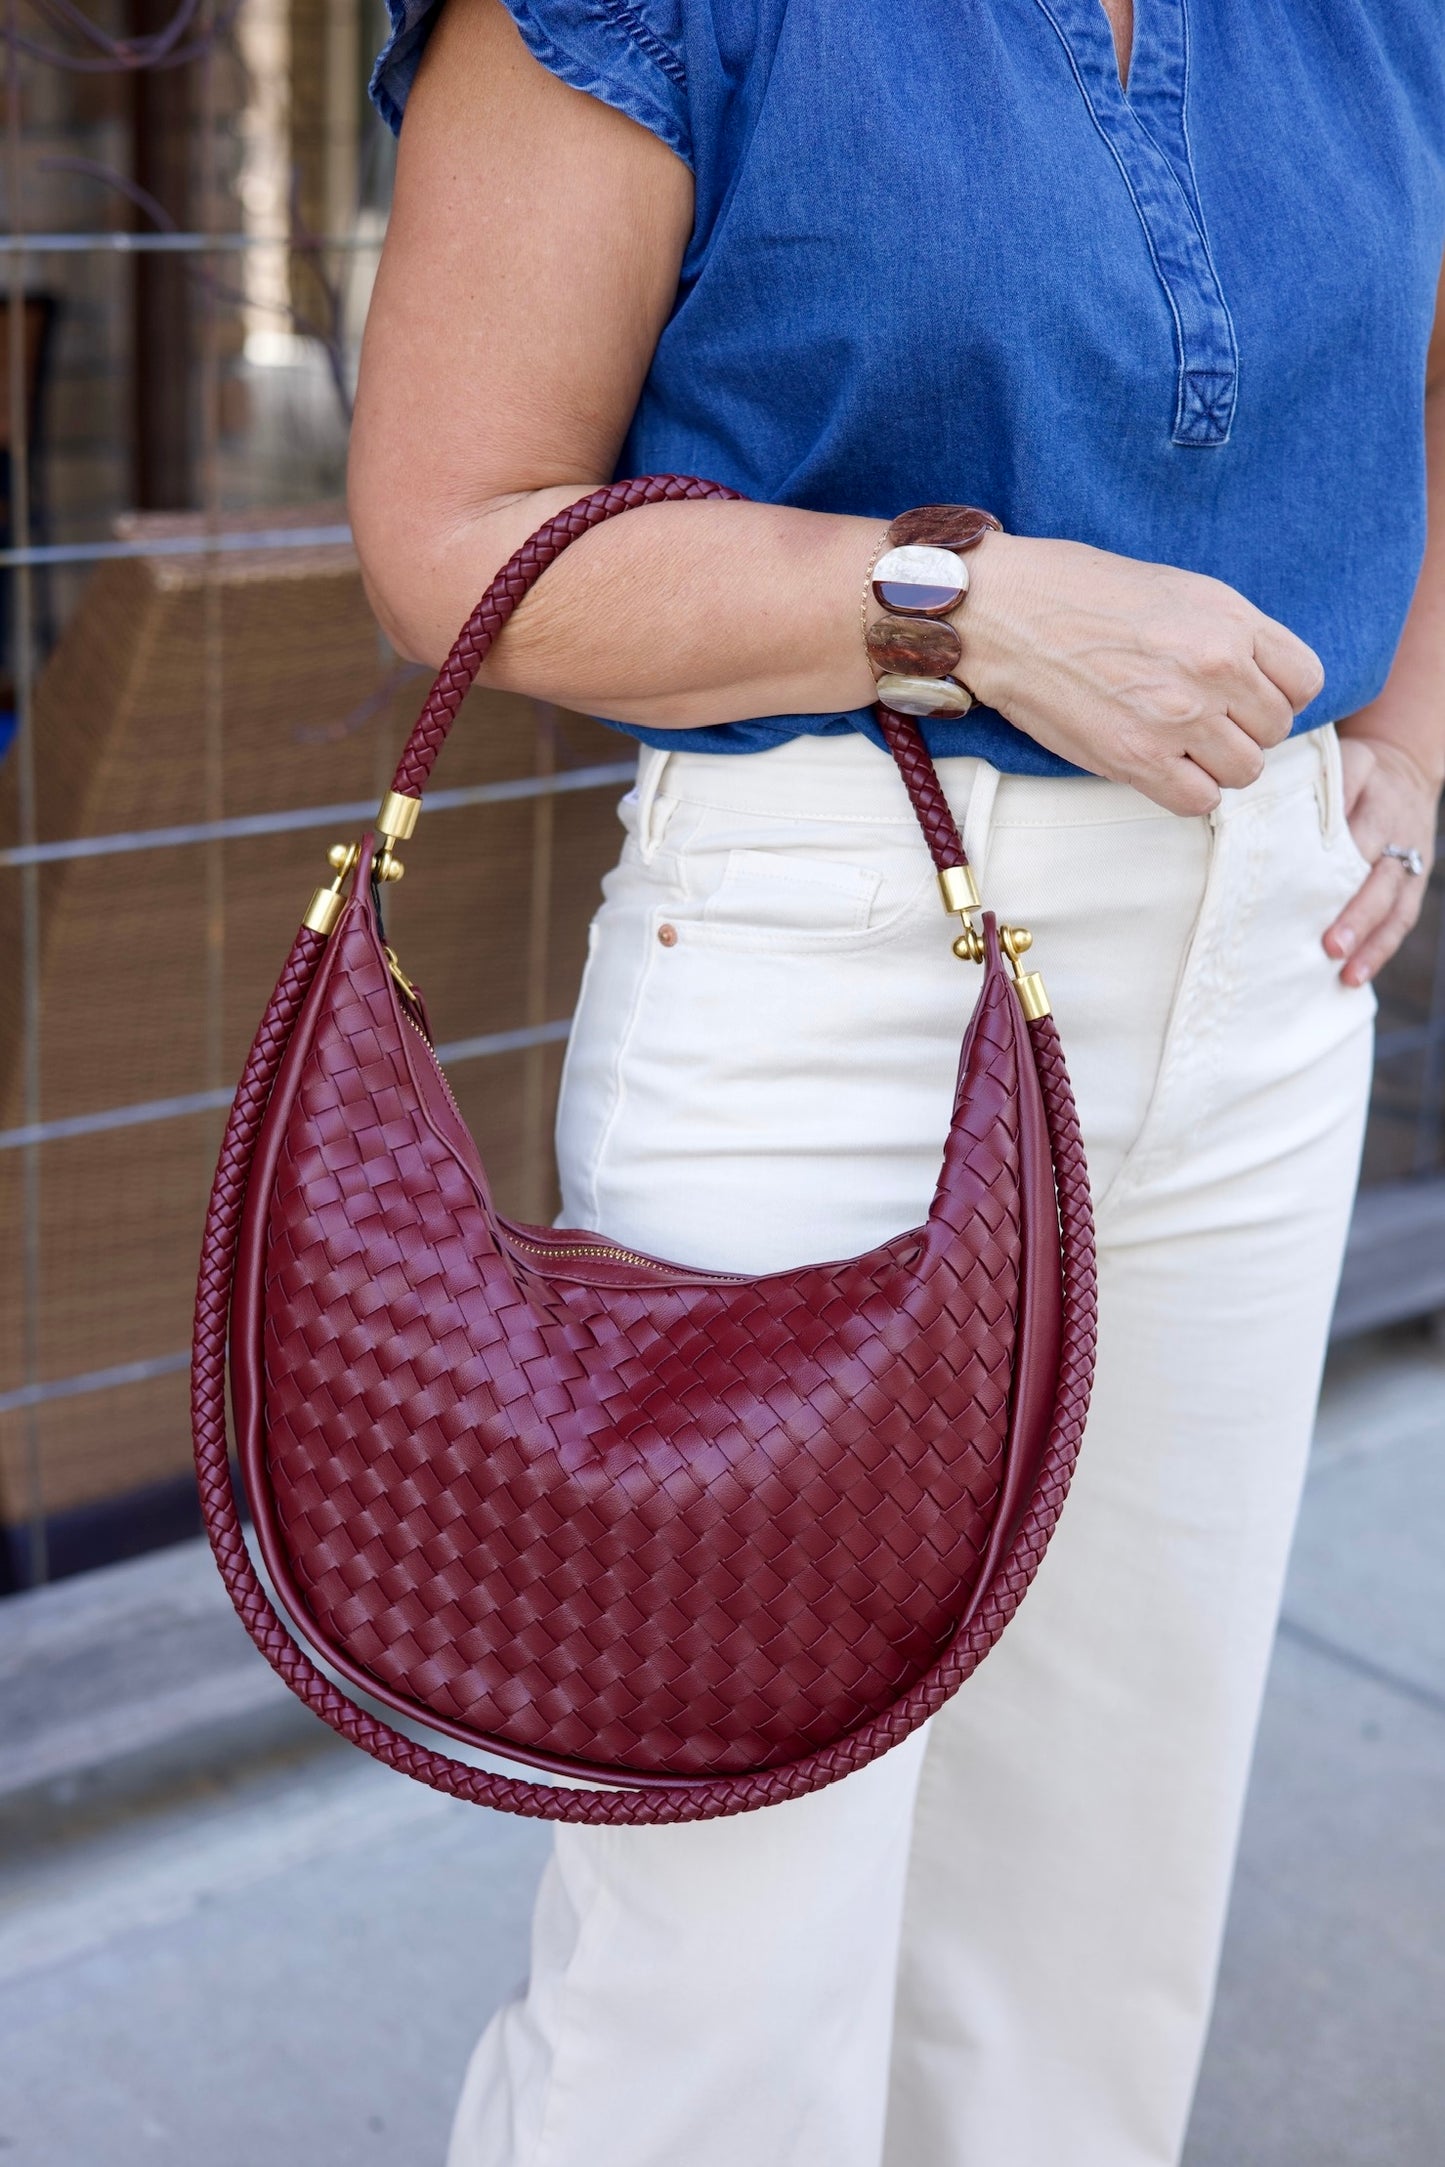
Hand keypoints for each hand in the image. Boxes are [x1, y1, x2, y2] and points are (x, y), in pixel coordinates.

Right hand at [961, 534, 1324, 814]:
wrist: (1005, 612)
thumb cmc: (1080, 592)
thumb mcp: (1177, 589)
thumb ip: (1229, 633)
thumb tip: (1260, 681)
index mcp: (1230, 621)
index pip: (1305, 680)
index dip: (1278, 691)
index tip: (1246, 693)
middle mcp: (1215, 670)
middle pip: (1274, 730)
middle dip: (1243, 729)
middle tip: (1200, 718)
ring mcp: (1178, 719)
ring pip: (1244, 771)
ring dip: (1216, 765)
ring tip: (1178, 744)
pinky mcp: (1136, 759)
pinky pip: (1199, 802)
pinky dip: (1186, 792)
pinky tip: (1159, 768)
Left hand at [1323, 732, 1439, 985]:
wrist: (1406, 767)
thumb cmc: (1361, 771)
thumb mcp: (1347, 763)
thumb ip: (1328, 786)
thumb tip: (1294, 819)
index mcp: (1382, 808)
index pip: (1361, 840)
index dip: (1339, 867)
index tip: (1310, 893)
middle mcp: (1400, 841)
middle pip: (1382, 885)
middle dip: (1358, 917)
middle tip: (1330, 946)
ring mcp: (1410, 867)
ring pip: (1395, 911)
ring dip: (1372, 945)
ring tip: (1347, 975)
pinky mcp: (1412, 887)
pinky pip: (1399, 923)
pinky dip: (1379, 951)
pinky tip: (1355, 977)